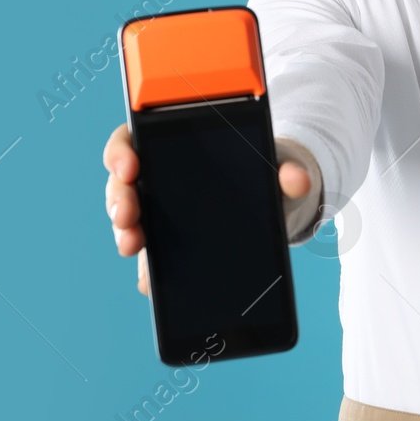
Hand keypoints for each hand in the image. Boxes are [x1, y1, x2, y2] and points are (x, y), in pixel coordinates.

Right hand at [102, 123, 318, 295]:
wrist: (273, 202)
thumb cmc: (267, 173)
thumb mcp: (280, 167)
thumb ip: (289, 171)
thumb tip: (299, 180)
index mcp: (174, 145)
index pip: (132, 138)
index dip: (121, 151)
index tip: (129, 167)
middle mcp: (156, 178)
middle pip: (122, 184)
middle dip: (119, 200)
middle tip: (127, 218)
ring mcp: (158, 213)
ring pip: (128, 221)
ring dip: (124, 234)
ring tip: (132, 247)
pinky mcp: (167, 246)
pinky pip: (149, 257)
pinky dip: (146, 269)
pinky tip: (151, 282)